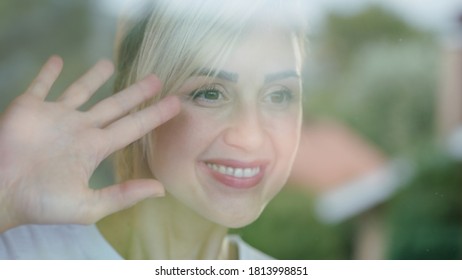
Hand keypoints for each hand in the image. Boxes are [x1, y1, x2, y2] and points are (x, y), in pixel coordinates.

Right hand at [0, 56, 179, 231]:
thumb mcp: (89, 205)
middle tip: (157, 79)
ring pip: (80, 90)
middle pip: (115, 106)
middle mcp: (79, 130)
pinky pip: (41, 85)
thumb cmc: (42, 202)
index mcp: (94, 149)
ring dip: (94, 76)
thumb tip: (160, 190)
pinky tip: (56, 59)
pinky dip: (48, 73)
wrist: (1, 192)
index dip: (155, 115)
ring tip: (109, 62)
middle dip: (135, 92)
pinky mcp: (29, 108)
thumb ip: (124, 195)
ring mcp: (55, 117)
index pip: (133, 127)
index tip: (176, 103)